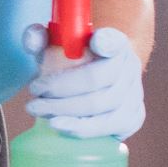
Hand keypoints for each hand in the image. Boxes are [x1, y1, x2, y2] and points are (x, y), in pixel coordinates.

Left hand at [23, 22, 145, 139]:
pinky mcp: (134, 117)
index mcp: (114, 42)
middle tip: (34, 95)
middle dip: (60, 89)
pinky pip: (108, 127)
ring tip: (38, 111)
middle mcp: (129, 66)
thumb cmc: (72, 61)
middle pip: (97, 79)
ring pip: (101, 106)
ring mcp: (135, 93)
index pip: (113, 40)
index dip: (106, 41)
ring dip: (65, 110)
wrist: (101, 79)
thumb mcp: (54, 45)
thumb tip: (32, 41)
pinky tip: (61, 126)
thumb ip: (39, 38)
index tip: (95, 42)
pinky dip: (81, 128)